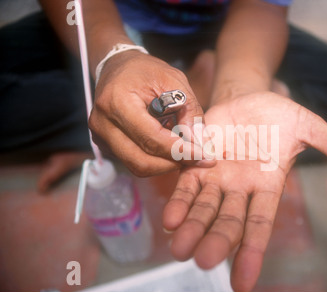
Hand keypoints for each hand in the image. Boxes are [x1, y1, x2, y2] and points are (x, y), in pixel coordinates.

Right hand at [89, 51, 214, 176]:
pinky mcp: (104, 145)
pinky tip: (168, 145)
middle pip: (142, 161)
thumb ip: (190, 110)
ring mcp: (100, 136)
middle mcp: (103, 123)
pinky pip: (133, 162)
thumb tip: (200, 143)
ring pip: (137, 166)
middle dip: (173, 163)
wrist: (117, 67)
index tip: (203, 155)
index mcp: (117, 102)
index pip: (151, 138)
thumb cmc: (145, 71)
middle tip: (197, 159)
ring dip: (165, 164)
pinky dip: (155, 160)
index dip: (179, 151)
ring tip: (183, 150)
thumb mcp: (174, 80)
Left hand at [162, 91, 326, 291]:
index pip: (261, 225)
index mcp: (267, 187)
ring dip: (192, 228)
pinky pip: (186, 185)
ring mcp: (217, 177)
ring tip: (179, 248)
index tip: (243, 282)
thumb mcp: (310, 127)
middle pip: (229, 221)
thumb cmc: (279, 117)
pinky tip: (170, 218)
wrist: (248, 99)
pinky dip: (179, 202)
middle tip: (204, 262)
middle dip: (218, 241)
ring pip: (204, 208)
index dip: (253, 252)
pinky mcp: (196, 162)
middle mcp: (240, 189)